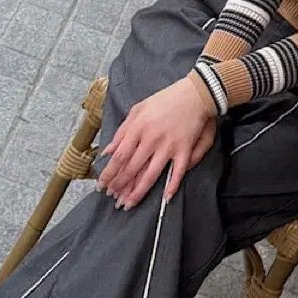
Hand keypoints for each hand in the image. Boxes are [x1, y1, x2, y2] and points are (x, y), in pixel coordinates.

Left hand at [98, 77, 216, 209]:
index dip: (110, 172)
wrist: (196, 94)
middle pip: (132, 168)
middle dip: (120, 185)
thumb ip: (122, 131)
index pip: (120, 156)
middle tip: (113, 199)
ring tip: (129, 204)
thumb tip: (108, 151)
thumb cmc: (165, 100)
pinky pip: (178, 171)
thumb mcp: (138, 109)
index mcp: (138, 128)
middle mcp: (151, 139)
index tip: (102, 185)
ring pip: (151, 174)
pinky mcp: (185, 149)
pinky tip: (165, 198)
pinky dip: (173, 185)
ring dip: (138, 191)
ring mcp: (169, 146)